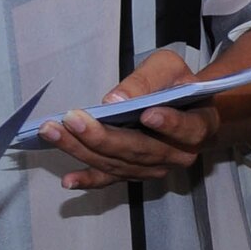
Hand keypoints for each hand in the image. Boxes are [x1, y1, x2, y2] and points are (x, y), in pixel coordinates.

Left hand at [41, 49, 218, 189]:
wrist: (182, 108)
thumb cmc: (175, 84)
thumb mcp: (168, 68)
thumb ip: (147, 80)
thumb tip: (115, 99)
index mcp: (198, 125)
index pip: (187, 129)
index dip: (169, 124)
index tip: (147, 114)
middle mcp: (178, 154)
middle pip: (140, 150)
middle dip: (102, 136)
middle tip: (72, 119)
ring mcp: (155, 168)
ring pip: (118, 163)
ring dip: (82, 149)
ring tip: (53, 132)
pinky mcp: (133, 172)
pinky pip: (110, 179)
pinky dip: (88, 180)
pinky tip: (68, 181)